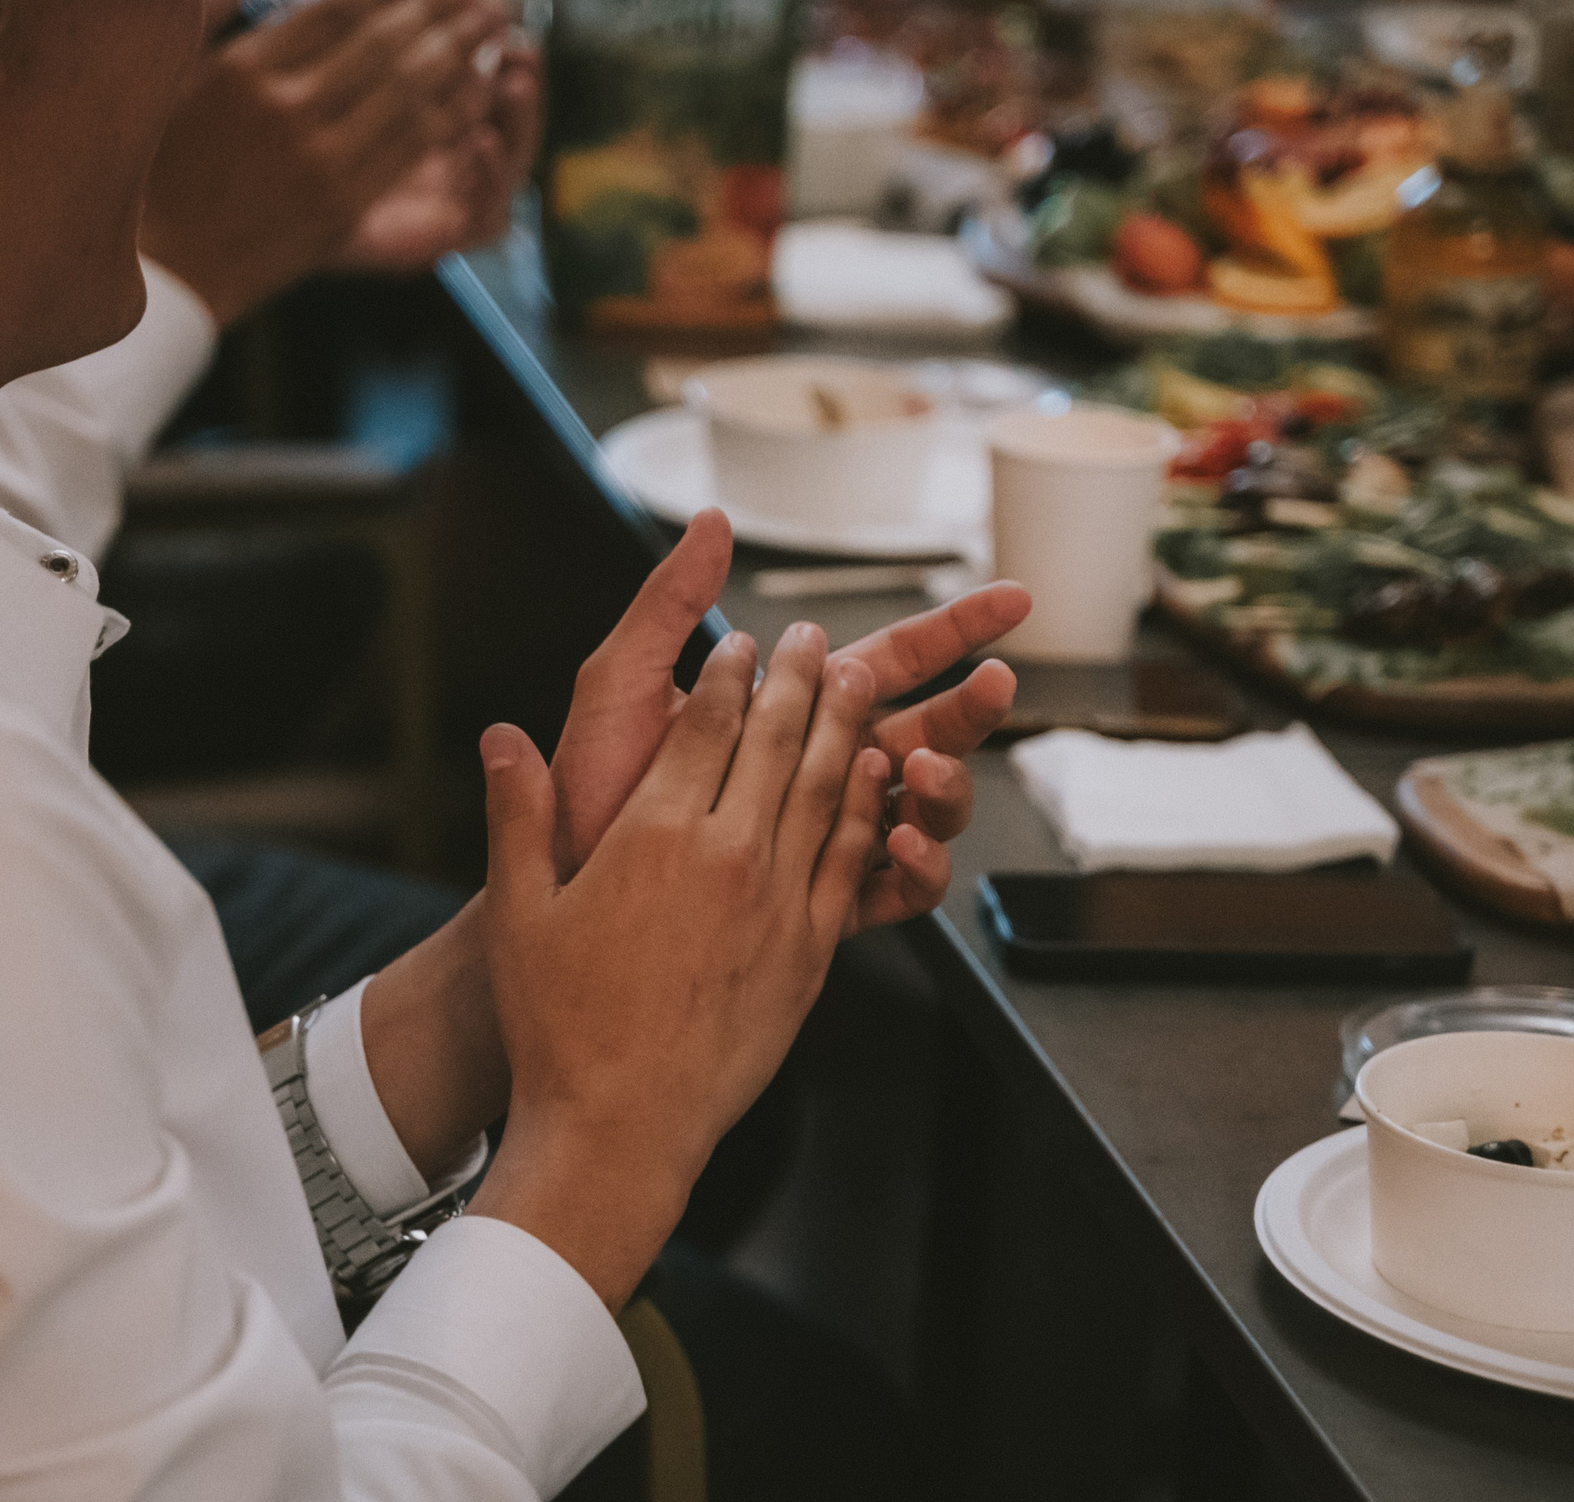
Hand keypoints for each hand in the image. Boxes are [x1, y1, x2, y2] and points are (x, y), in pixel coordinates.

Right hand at [140, 0, 510, 323]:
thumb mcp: (189, 76)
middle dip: (445, 13)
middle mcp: (285, 109)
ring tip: (498, 29)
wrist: (173, 264)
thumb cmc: (173, 163)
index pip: (341, 7)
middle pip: (384, 44)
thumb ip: (223, 14)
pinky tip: (479, 92)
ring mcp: (318, 161)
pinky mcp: (345, 204)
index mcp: (246, 69)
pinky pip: (411, 148)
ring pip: (408, 94)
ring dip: (463, 56)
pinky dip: (451, 114)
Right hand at [469, 626, 890, 1307]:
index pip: (707, 724)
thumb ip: (517, 815)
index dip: (731, 674)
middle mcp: (728, 855)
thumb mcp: (520, 914)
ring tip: (856, 681)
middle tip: (813, 641)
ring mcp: (779, 902)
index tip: (743, 646)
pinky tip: (878, 777)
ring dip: (846, 725)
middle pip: (781, 739)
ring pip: (829, 787)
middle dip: (801, 679)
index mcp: (654, 835)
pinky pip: (851, 858)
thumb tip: (502, 738)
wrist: (620, 1126)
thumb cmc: (560, 1028)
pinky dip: (869, 806)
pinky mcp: (811, 951)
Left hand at [549, 510, 1030, 932]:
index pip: (887, 661)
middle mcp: (816, 775)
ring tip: (919, 770)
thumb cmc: (585, 792)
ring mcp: (826, 841)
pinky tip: (898, 842)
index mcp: (786, 714)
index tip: (1014, 600)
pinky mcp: (821, 907)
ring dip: (944, 786)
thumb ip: (669, 606)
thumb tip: (711, 522)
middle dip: (971, 709)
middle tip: (994, 685)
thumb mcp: (618, 685)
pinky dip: (916, 866)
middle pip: (927, 733)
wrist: (559, 894)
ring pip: (925, 810)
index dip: (954, 630)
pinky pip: (897, 891)